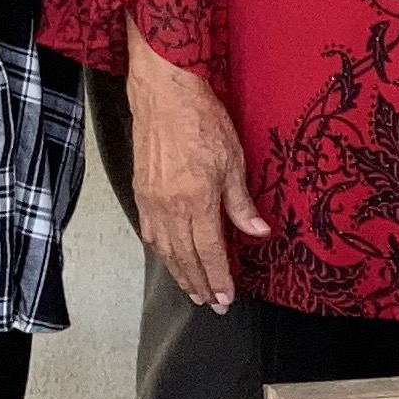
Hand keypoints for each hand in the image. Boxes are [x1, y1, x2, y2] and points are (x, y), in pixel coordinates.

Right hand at [127, 29, 268, 310]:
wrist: (165, 94)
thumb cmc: (202, 120)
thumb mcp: (234, 161)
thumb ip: (241, 203)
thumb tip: (258, 232)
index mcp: (196, 202)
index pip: (210, 252)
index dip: (219, 278)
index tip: (226, 298)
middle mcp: (170, 207)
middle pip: (186, 258)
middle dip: (200, 284)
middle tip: (211, 304)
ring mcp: (152, 201)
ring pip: (166, 249)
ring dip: (179, 273)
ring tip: (192, 290)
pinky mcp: (141, 190)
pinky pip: (149, 231)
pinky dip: (161, 250)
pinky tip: (168, 258)